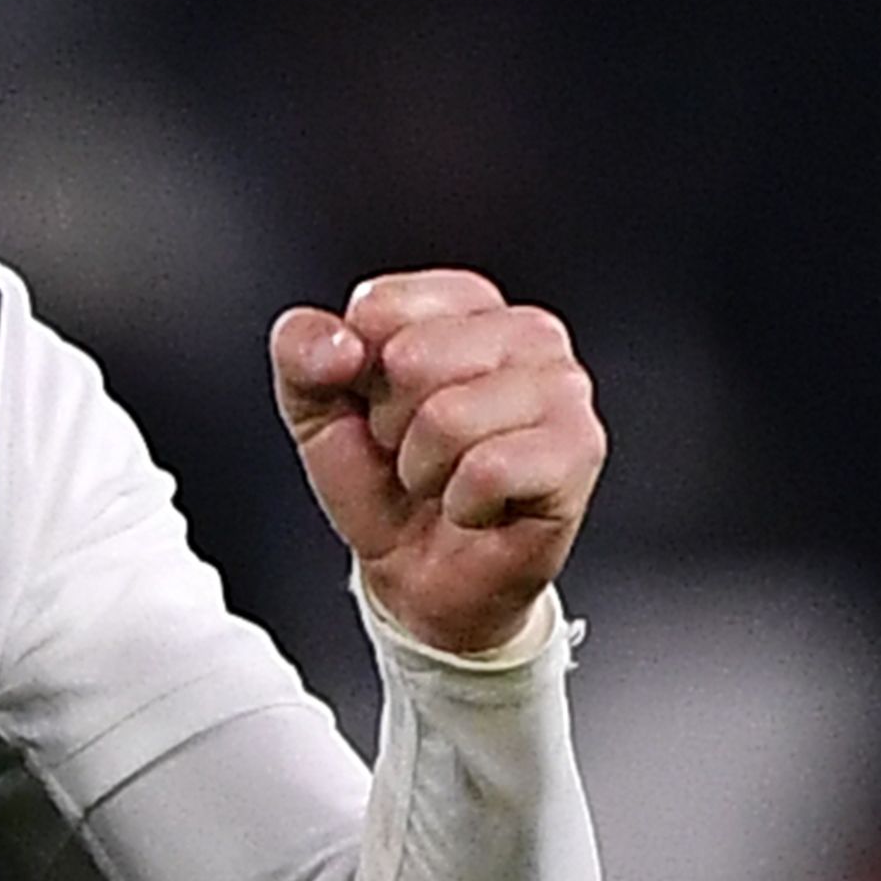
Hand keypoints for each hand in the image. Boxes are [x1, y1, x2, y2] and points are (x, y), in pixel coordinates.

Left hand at [273, 271, 602, 659]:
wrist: (422, 577)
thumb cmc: (386, 485)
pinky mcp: (579, 449)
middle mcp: (526, 331)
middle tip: (416, 453)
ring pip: (450, 416)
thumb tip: (339, 342)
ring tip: (445, 481)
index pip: (382, 306)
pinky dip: (463, 504)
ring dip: (425, 470)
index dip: (358, 374)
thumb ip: (301, 351)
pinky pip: (489, 468)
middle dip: (392, 424)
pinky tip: (477, 508)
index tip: (379, 407)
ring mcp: (563, 388)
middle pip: (415, 358)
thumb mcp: (315, 409)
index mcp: (464, 303)